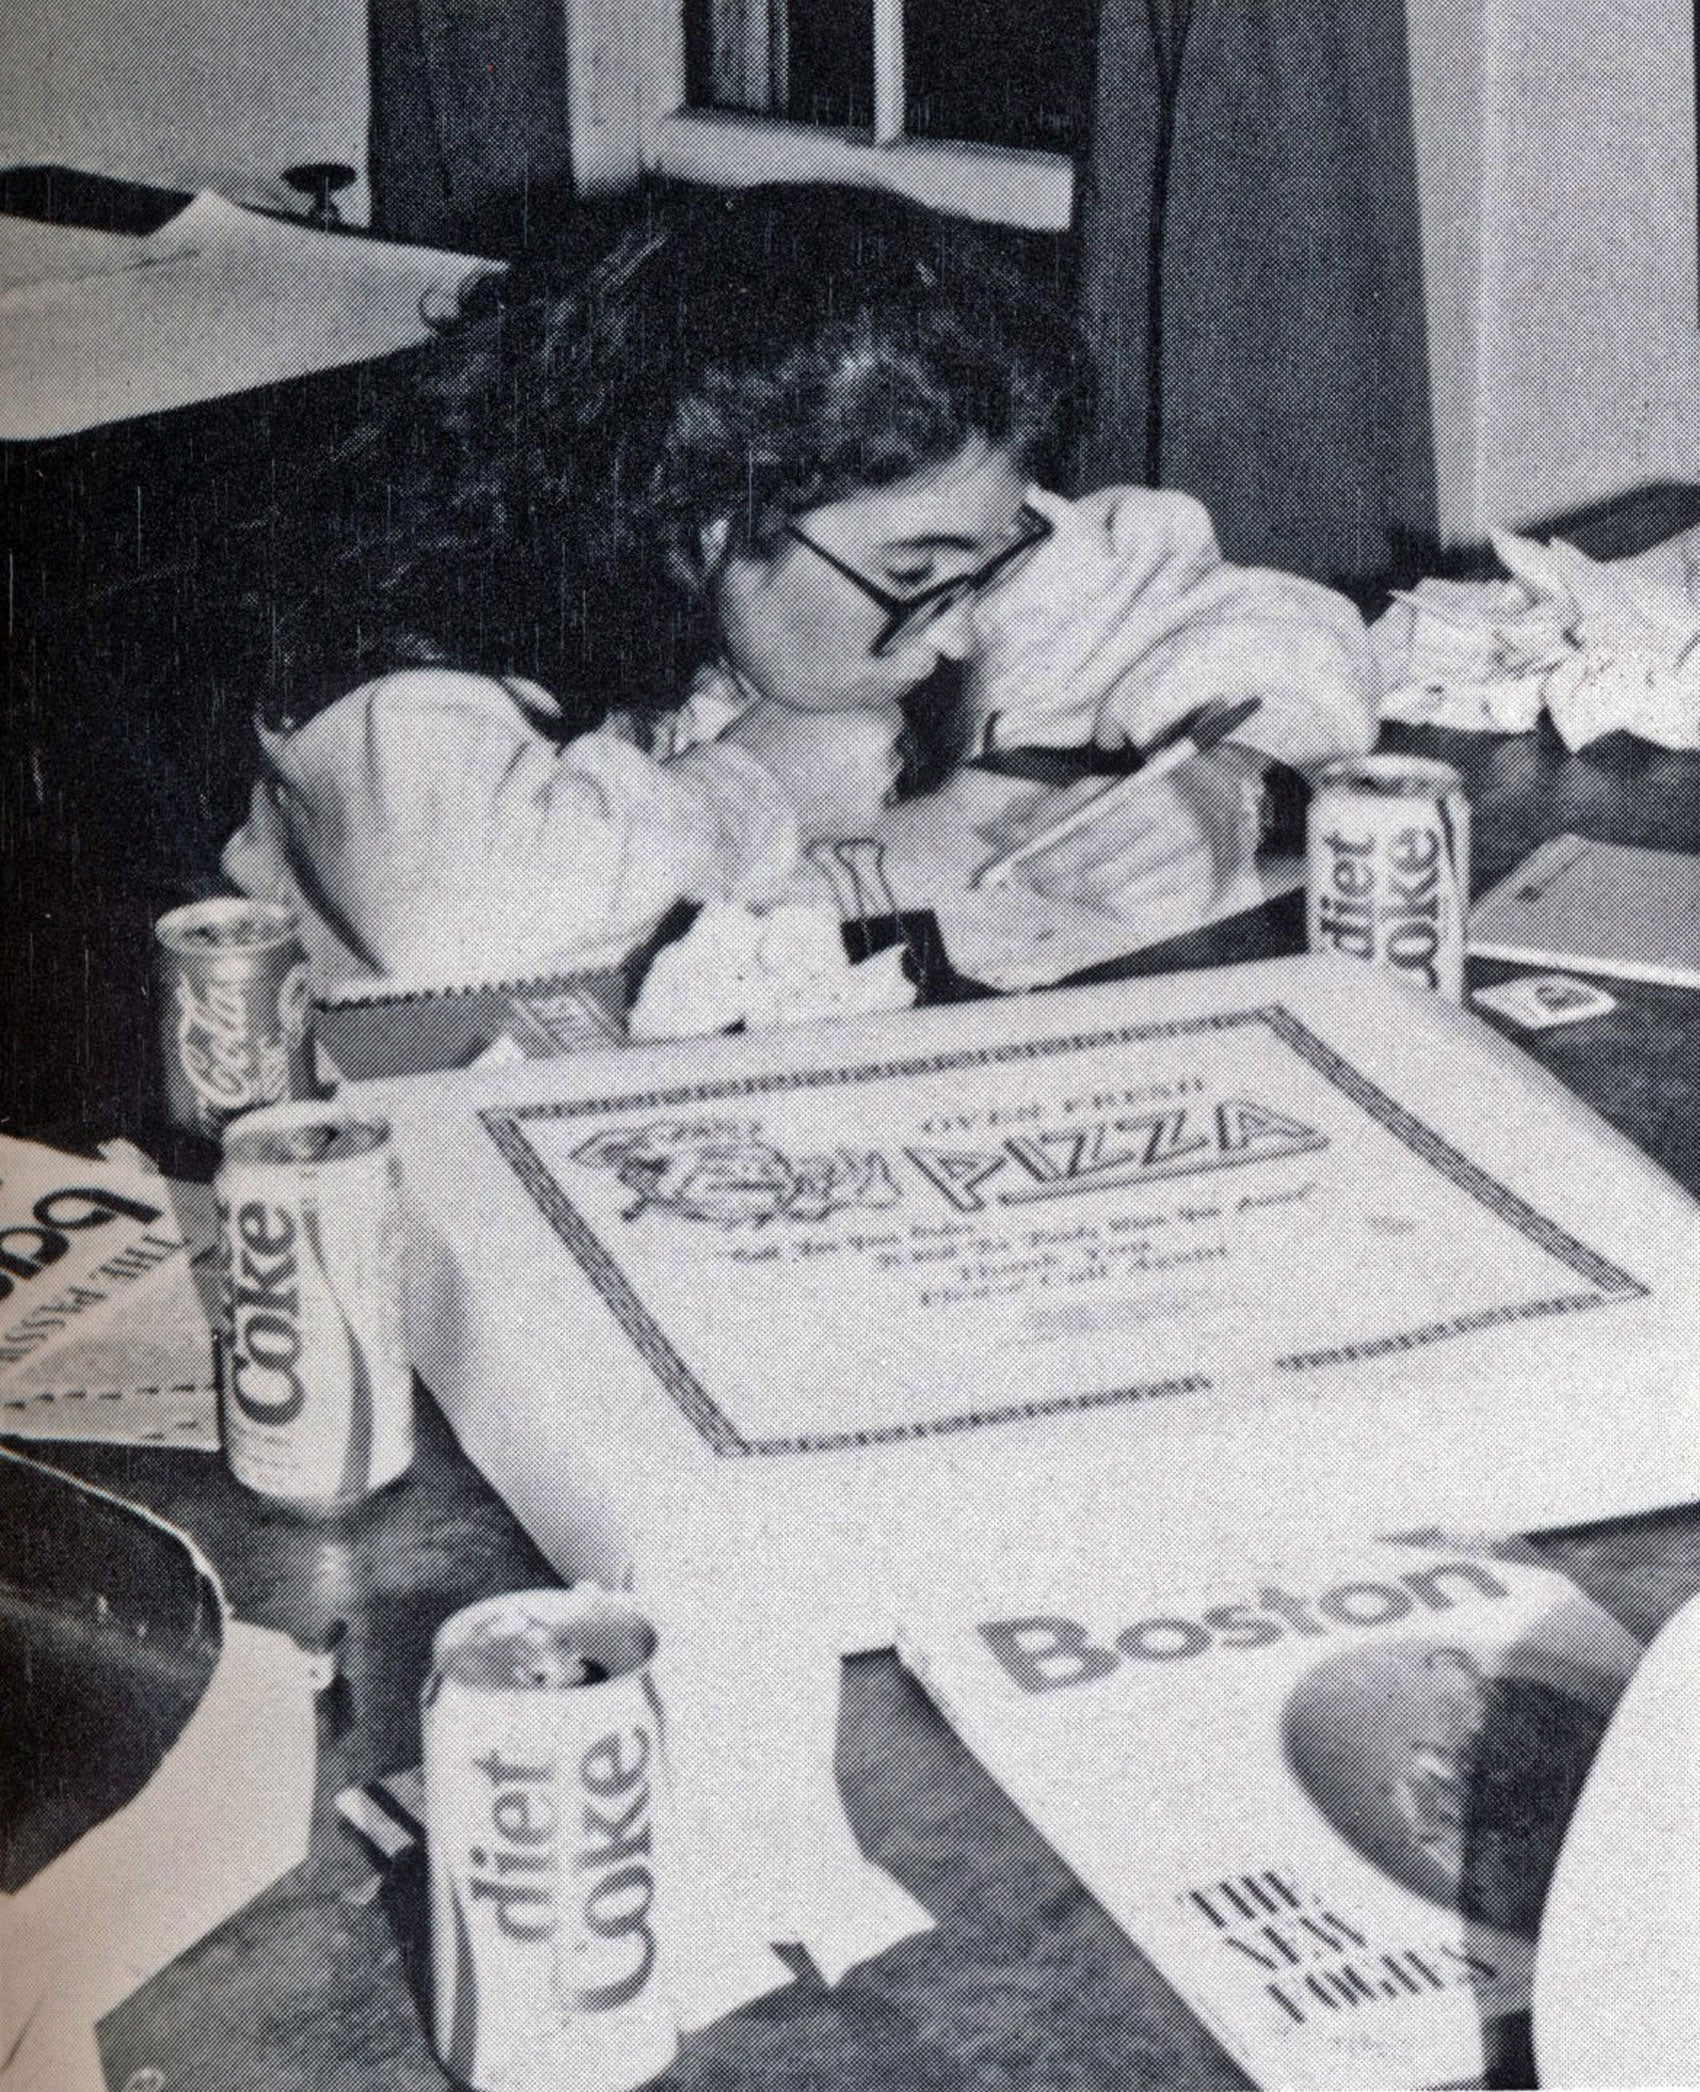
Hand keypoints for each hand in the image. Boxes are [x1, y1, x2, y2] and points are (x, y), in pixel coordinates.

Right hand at [722, 699, 903, 841]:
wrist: (745, 799)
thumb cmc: (760, 743)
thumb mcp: (796, 698)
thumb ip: (831, 694)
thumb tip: (842, 687)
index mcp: (872, 719)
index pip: (890, 710)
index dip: (864, 715)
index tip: (844, 721)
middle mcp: (884, 754)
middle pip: (887, 744)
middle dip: (866, 745)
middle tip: (829, 749)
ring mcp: (878, 790)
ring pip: (882, 776)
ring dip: (863, 774)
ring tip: (823, 775)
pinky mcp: (867, 819)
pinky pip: (868, 805)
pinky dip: (853, 803)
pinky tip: (823, 797)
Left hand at [1007, 746, 1264, 913]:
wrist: (1227, 798)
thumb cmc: (1155, 788)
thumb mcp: (1112, 782)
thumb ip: (1062, 806)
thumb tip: (1009, 834)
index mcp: (1154, 796)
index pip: (1089, 837)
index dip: (1048, 858)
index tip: (1017, 867)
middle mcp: (1177, 834)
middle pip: (1101, 877)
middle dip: (1057, 884)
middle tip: (1031, 882)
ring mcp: (1192, 868)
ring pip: (1116, 900)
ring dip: (1080, 896)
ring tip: (1063, 884)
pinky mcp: (1200, 893)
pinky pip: (1139, 912)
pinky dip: (1109, 906)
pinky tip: (1101, 893)